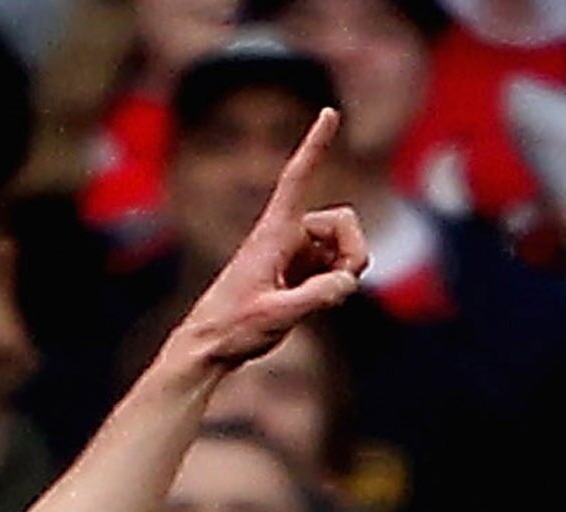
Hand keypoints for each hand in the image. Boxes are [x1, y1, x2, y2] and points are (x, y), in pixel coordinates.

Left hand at [163, 110, 367, 371]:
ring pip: (347, 247)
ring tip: (317, 299)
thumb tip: (349, 282)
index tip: (329, 111)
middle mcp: (288, 236)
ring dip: (346, 272)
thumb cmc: (231, 327)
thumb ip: (316, 297)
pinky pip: (340, 269)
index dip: (315, 146)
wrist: (212, 347)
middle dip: (353, 251)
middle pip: (345, 221)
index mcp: (273, 233)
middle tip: (340, 285)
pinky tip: (311, 303)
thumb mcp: (276, 316)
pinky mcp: (303, 272)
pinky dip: (338, 285)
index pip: (297, 178)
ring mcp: (298, 253)